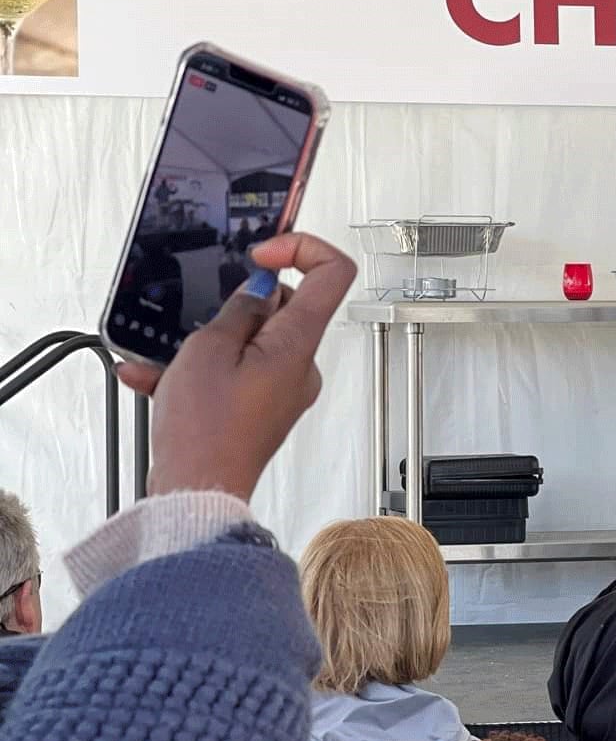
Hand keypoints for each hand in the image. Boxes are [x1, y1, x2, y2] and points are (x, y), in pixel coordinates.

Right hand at [120, 232, 357, 500]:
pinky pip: (236, 372)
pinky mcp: (263, 407)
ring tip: (168, 361)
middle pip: (285, 308)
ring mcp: (284, 388)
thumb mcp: (208, 350)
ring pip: (251, 342)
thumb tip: (258, 292)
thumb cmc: (206, 432)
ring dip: (207, 342)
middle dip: (235, 307)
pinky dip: (199, 370)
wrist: (197, 492)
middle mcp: (301, 366)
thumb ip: (237, 311)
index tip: (263, 253)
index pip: (333, 274)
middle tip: (202, 327)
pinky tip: (157, 377)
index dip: (302, 249)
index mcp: (298, 344)